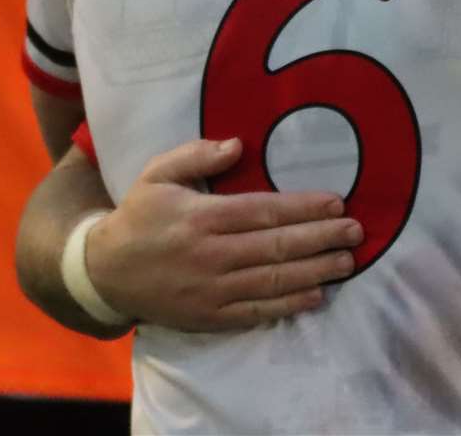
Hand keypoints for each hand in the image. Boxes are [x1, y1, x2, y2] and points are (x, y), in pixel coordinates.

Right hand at [86, 138, 362, 329]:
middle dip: (321, 239)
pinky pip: (256, 312)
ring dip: (315, 271)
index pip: (264, 211)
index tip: (337, 203)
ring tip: (347, 262)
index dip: (304, 208)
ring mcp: (211, 290)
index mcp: (202, 217)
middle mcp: (211, 255)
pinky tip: (315, 295)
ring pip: (273, 281)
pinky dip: (288, 306)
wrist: (103, 273)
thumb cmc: (138, 216)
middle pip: (277, 247)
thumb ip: (197, 155)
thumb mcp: (157, 174)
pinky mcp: (209, 316)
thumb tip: (238, 144)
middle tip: (357, 232)